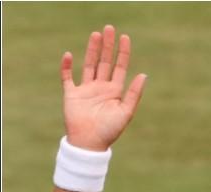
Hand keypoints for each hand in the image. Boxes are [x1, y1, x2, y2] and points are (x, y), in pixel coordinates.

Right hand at [61, 25, 147, 150]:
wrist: (88, 144)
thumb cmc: (109, 131)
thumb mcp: (125, 112)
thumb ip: (134, 94)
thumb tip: (144, 75)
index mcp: (114, 91)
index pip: (119, 66)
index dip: (122, 52)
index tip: (124, 37)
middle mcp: (100, 87)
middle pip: (104, 61)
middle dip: (107, 46)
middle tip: (108, 29)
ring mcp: (85, 90)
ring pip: (89, 65)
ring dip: (91, 50)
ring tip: (95, 35)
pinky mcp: (71, 95)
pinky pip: (67, 77)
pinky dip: (66, 67)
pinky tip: (68, 55)